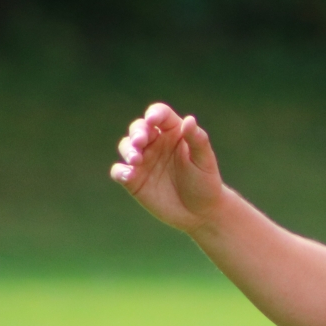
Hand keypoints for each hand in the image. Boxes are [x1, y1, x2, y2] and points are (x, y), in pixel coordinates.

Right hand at [111, 102, 227, 232]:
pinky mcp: (133, 179)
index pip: (160, 115)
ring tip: (136, 160)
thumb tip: (189, 119)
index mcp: (173, 132)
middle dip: (137, 132)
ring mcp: (143, 160)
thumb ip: (197, 140)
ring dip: (127, 149)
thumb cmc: (205, 182)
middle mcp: (155, 143)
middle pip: (139, 128)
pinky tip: (127, 174)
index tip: (152, 120)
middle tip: (140, 142)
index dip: (154, 114)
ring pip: (126, 146)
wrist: (200, 212)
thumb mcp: (205, 161)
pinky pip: (119, 171)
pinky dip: (119, 171)